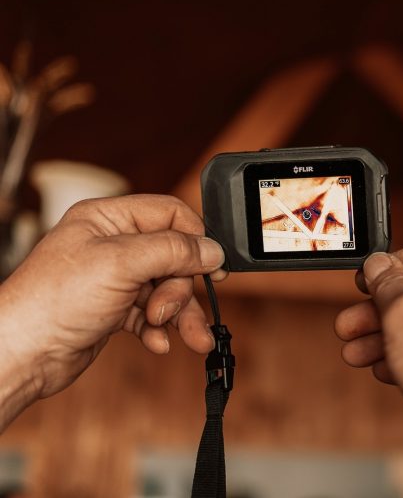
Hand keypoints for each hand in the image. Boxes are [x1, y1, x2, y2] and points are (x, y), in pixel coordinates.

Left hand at [0, 194, 225, 428]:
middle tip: (168, 310)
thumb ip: (174, 251)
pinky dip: (159, 329)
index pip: (171, 214)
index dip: (195, 239)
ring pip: (166, 290)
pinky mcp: (113, 309)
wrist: (23, 354)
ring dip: (178, 315)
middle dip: (180, 289)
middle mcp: (112, 245)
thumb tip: (213, 249)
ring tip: (188, 337)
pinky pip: (152, 315)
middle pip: (174, 257)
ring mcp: (113, 278)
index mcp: (108, 218)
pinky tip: (156, 342)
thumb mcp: (122, 263)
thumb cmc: (53, 302)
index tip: (211, 267)